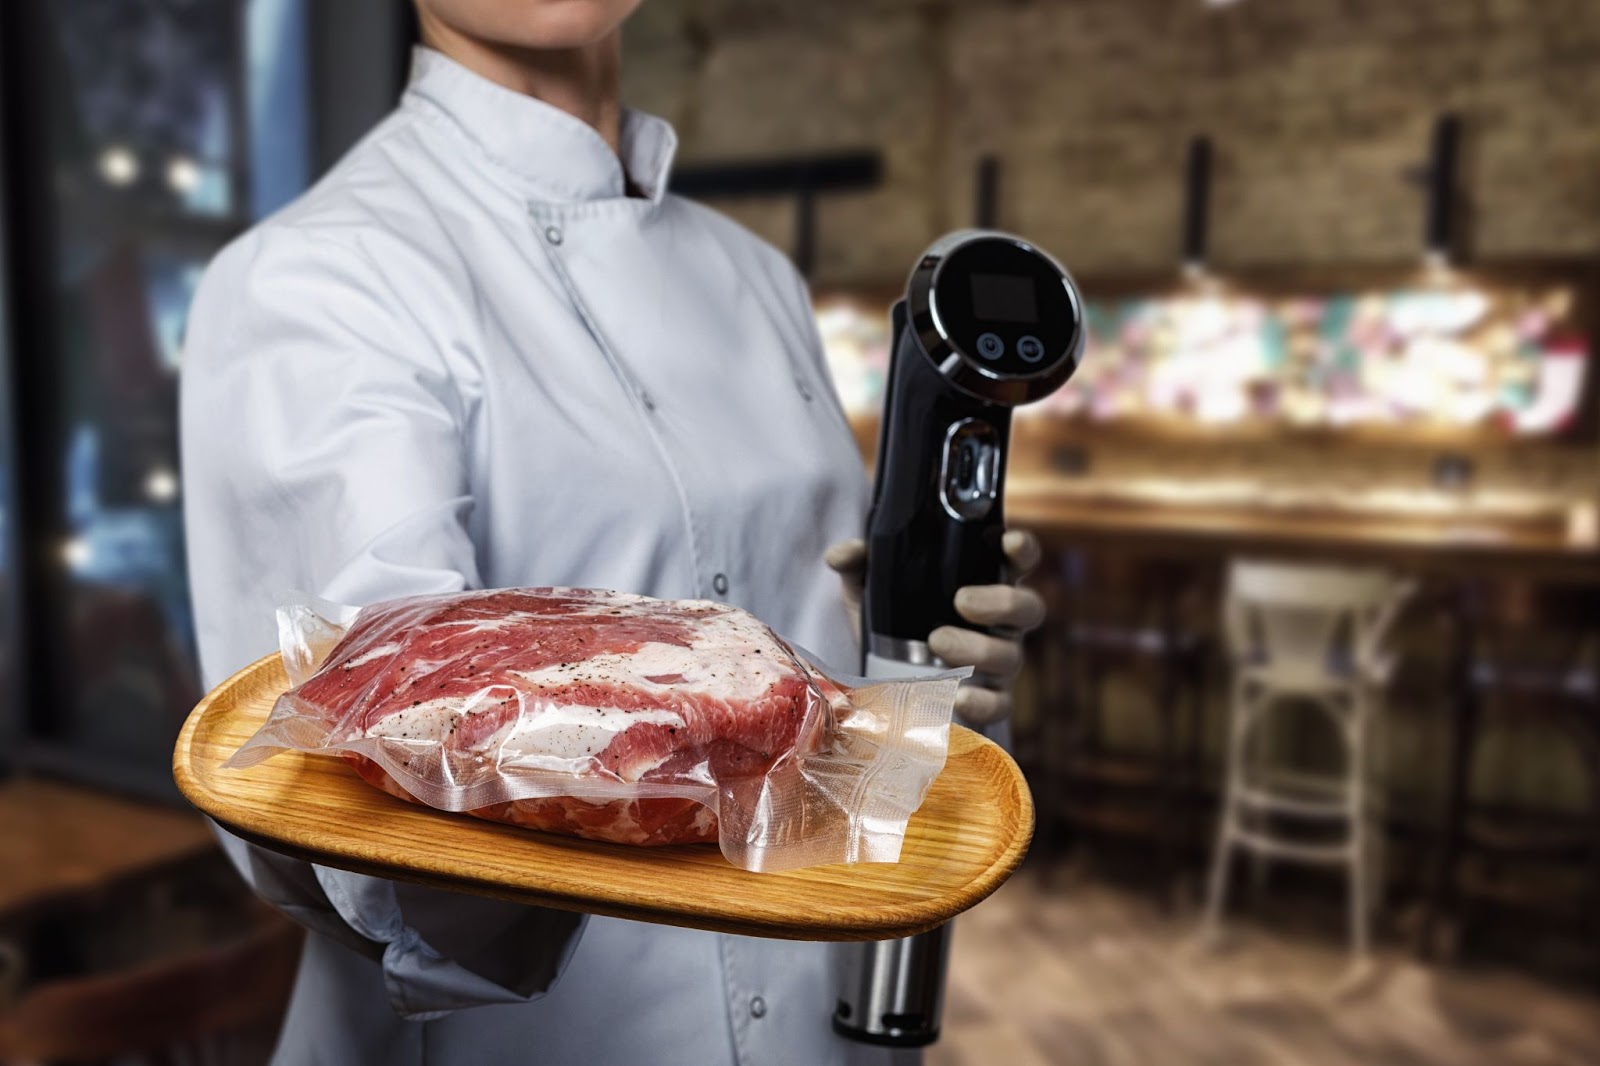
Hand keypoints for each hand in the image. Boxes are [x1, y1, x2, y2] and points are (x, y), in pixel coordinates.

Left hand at [824, 530, 1045, 725]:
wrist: (882, 680)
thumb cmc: (892, 622)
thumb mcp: (871, 591)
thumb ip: (859, 566)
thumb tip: (841, 554)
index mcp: (983, 584)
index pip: (1018, 562)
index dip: (1022, 550)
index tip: (1007, 543)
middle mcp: (1000, 623)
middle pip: (1028, 608)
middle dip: (1002, 603)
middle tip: (961, 601)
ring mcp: (999, 663)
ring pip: (1011, 656)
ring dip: (979, 649)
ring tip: (937, 642)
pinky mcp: (989, 701)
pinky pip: (1000, 704)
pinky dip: (982, 702)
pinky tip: (958, 697)